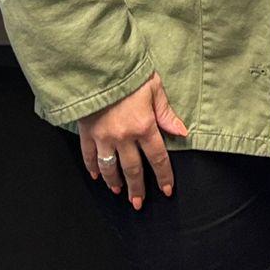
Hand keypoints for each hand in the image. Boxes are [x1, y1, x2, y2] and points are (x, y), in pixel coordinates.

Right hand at [79, 69, 188, 210]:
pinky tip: (96, 175)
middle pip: (133, 169)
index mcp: (144, 126)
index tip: (167, 190)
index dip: (163, 176)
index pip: (158, 158)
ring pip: (110, 167)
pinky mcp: (87, 132)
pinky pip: (89, 155)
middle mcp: (124, 137)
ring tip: (118, 192)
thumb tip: (182, 132)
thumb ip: (166, 112)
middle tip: (138, 203)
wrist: (97, 65)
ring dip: (115, 182)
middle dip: (137, 188)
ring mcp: (103, 137)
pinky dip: (92, 167)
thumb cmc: (128, 73)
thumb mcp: (154, 87)